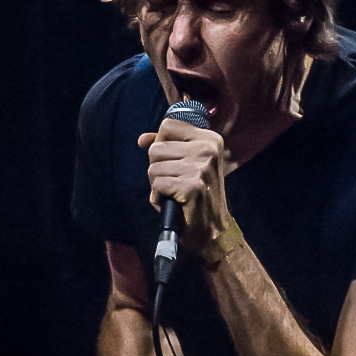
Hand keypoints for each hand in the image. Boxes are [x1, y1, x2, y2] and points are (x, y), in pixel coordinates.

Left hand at [139, 118, 230, 248]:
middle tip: (176, 182)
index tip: (171, 160)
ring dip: (158, 184)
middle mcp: (208, 150)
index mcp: (210, 139)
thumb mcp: (187, 164)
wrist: (213, 229)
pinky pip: (156, 185)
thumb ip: (166, 147)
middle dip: (158, 168)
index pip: (168, 125)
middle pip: (156, 148)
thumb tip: (142, 139)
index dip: (161, 143)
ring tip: (175, 193)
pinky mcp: (193, 186)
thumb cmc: (197, 195)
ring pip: (153, 168)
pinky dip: (158, 197)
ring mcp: (202, 168)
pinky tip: (173, 202)